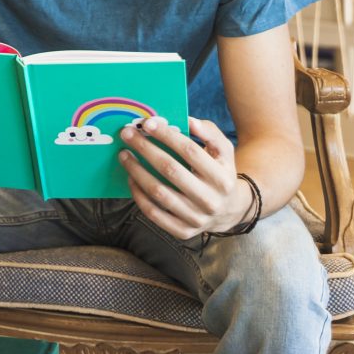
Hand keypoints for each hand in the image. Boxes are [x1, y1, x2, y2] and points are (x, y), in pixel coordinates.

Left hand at [120, 116, 247, 238]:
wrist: (229, 210)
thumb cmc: (221, 172)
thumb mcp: (224, 150)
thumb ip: (209, 132)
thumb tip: (188, 121)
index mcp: (222, 178)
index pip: (190, 151)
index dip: (167, 135)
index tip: (147, 123)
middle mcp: (210, 200)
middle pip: (170, 170)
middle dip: (145, 149)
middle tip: (127, 134)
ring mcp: (196, 219)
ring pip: (159, 193)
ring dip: (136, 171)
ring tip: (124, 155)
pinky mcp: (183, 231)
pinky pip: (154, 214)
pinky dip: (138, 195)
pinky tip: (131, 179)